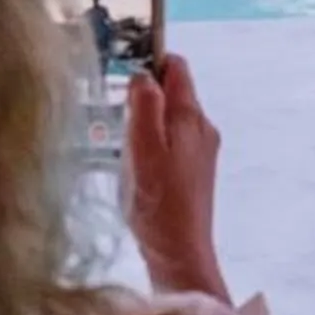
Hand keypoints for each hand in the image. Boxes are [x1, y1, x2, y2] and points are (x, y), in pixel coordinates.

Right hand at [123, 53, 231, 304]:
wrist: (180, 254)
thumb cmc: (158, 202)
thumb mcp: (144, 150)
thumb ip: (145, 108)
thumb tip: (142, 74)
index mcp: (192, 117)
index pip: (176, 68)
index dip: (151, 61)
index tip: (121, 69)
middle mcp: (203, 128)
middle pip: (173, 94)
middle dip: (144, 96)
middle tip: (112, 113)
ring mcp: (201, 151)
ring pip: (170, 120)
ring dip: (145, 124)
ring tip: (118, 144)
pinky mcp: (194, 173)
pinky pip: (171, 144)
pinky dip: (150, 145)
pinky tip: (132, 168)